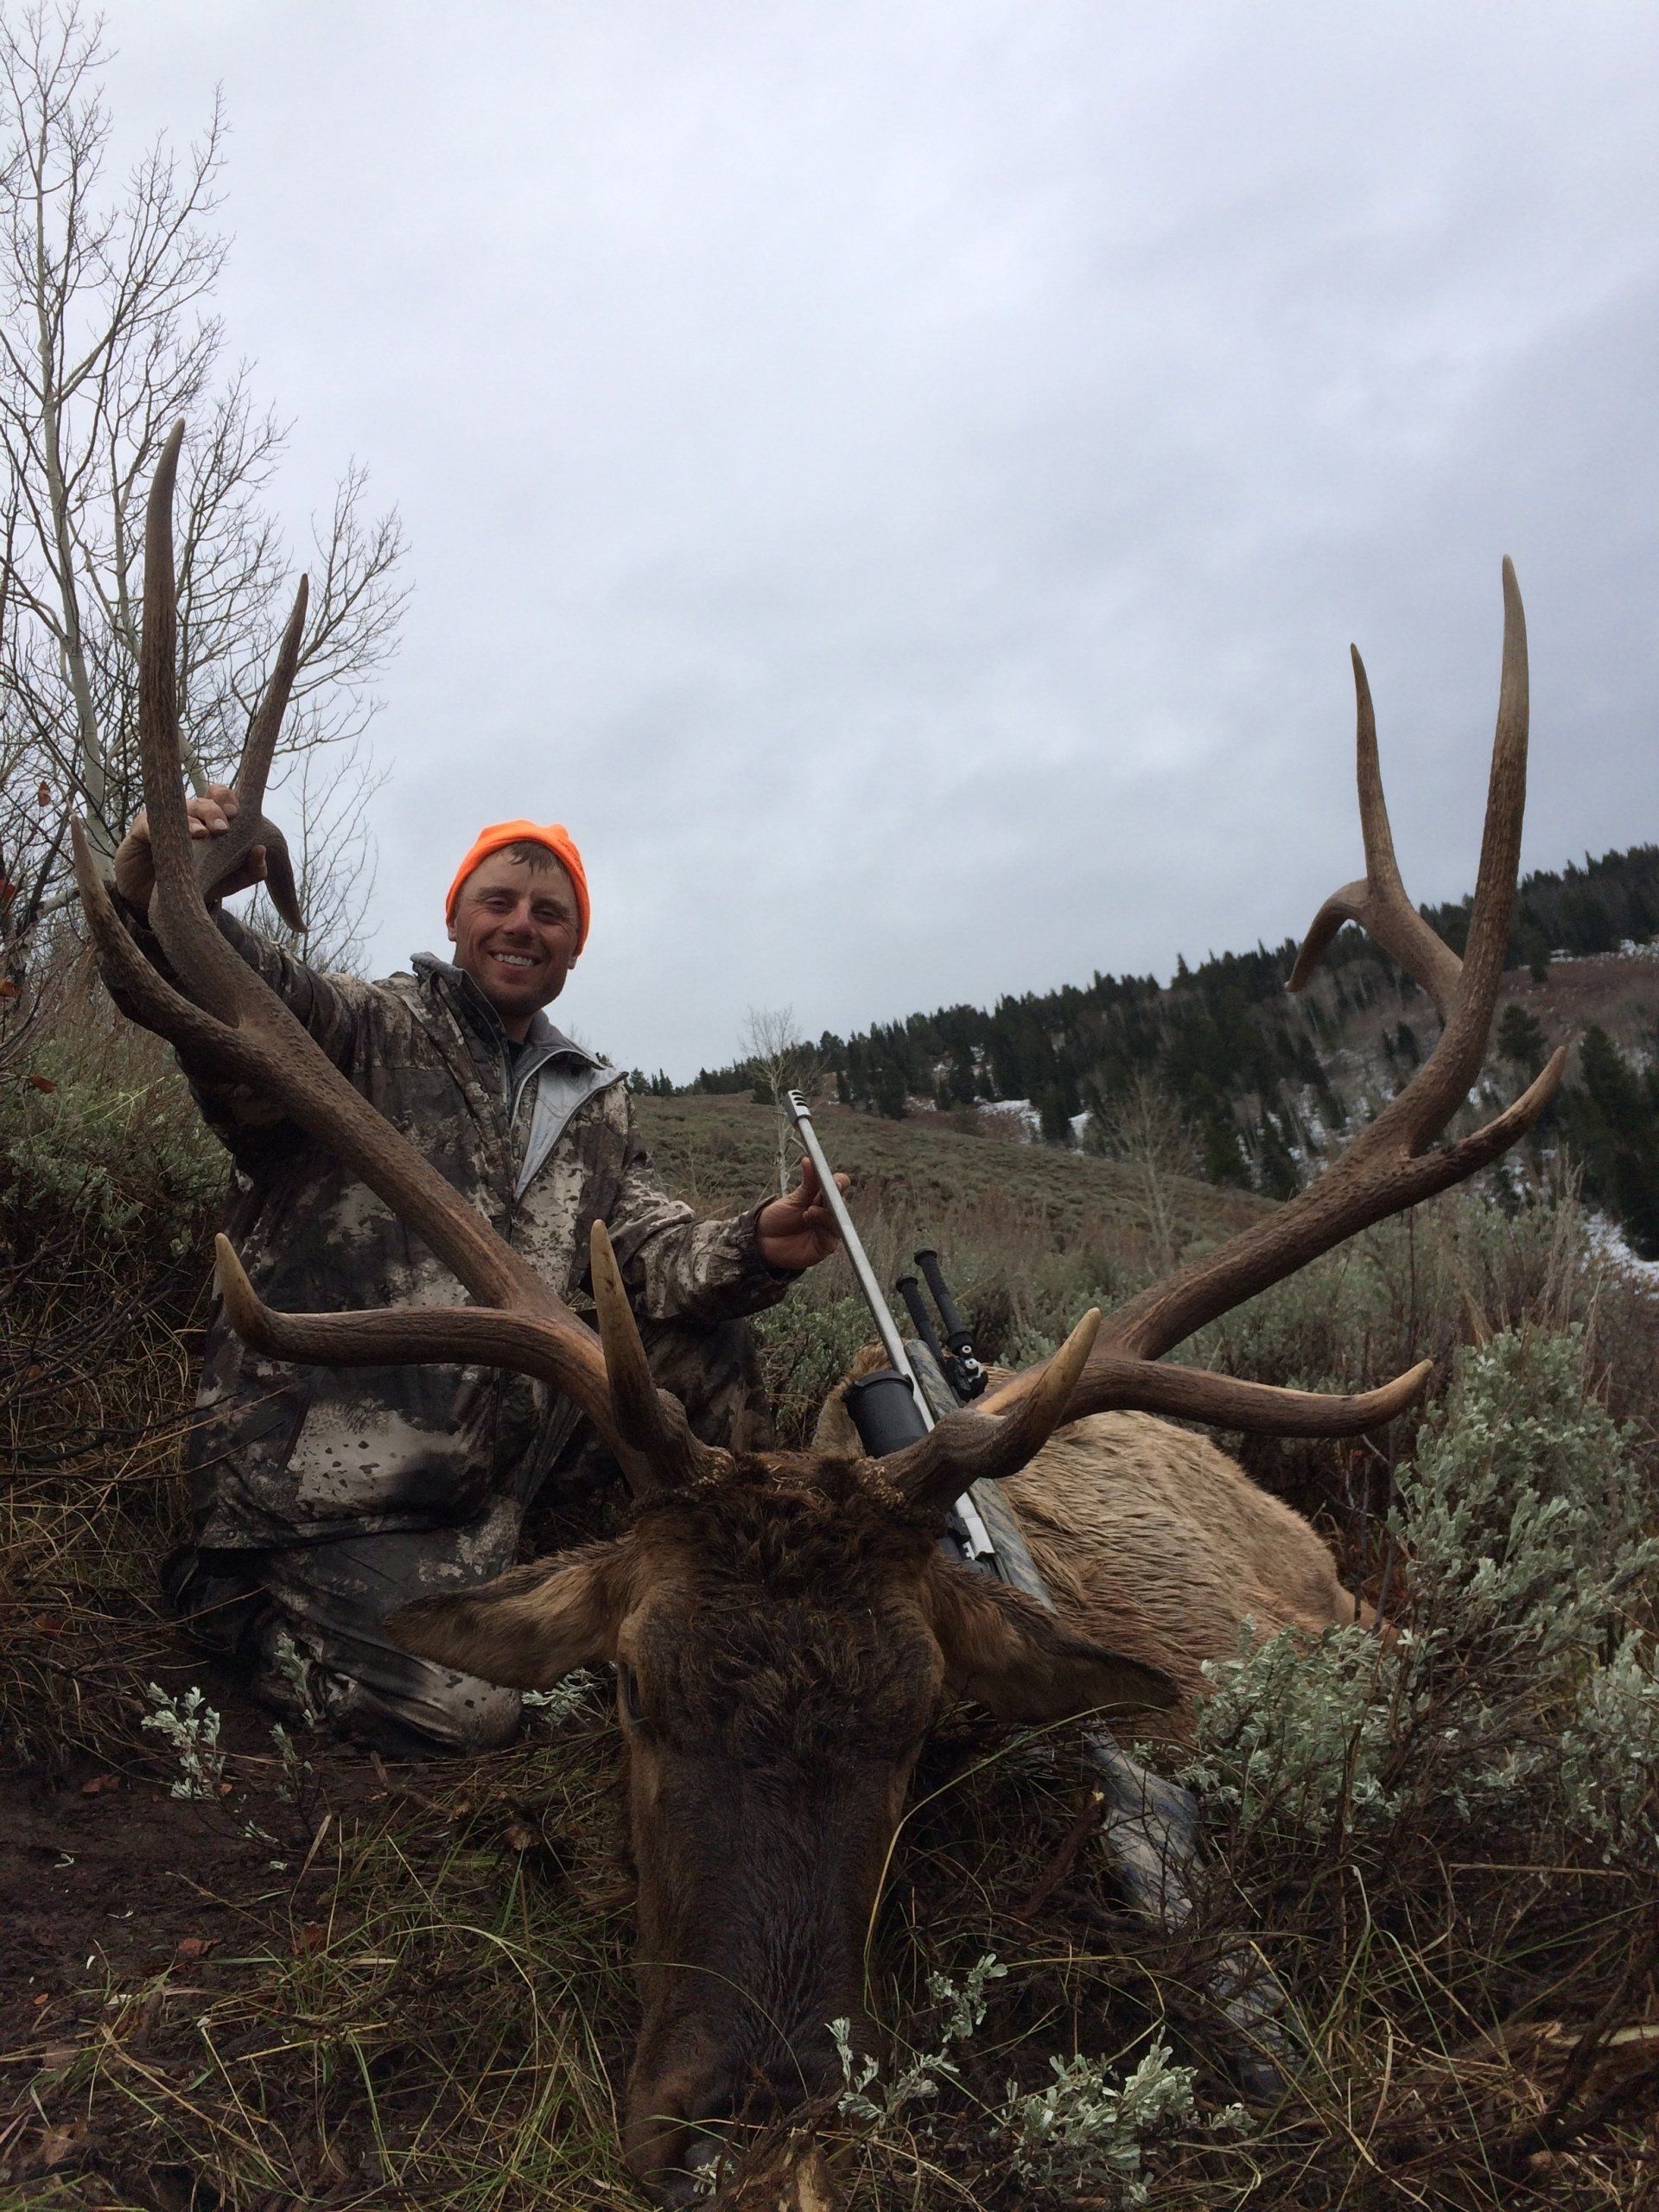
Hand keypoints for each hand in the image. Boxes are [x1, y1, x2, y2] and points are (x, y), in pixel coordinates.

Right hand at [112, 783, 266, 915]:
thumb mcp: (225, 881)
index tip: (236, 813)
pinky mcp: (141, 829)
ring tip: (201, 834)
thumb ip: (249, 871)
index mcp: (211, 821)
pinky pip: (151, 822)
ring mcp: (165, 819)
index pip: (222, 798)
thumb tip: (261, 851)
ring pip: (180, 809)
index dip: (229, 799)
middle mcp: (190, 815)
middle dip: (215, 811)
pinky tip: (174, 837)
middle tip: (223, 828)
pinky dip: (163, 827)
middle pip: (205, 801)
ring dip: (193, 819)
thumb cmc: (194, 882)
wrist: (154, 899)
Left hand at [756, 1155, 849, 1272]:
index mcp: (823, 1199)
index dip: (839, 1182)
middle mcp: (828, 1213)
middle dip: (835, 1196)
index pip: (839, 1187)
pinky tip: (810, 1218)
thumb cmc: (778, 1218)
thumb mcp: (793, 1199)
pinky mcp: (824, 1246)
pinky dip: (824, 1226)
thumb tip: (810, 1160)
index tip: (834, 1179)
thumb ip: (807, 1183)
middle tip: (829, 1189)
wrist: (762, 1240)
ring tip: (809, 1210)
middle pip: (840, 1202)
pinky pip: (831, 1237)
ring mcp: (827, 1230)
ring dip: (826, 1213)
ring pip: (837, 1220)